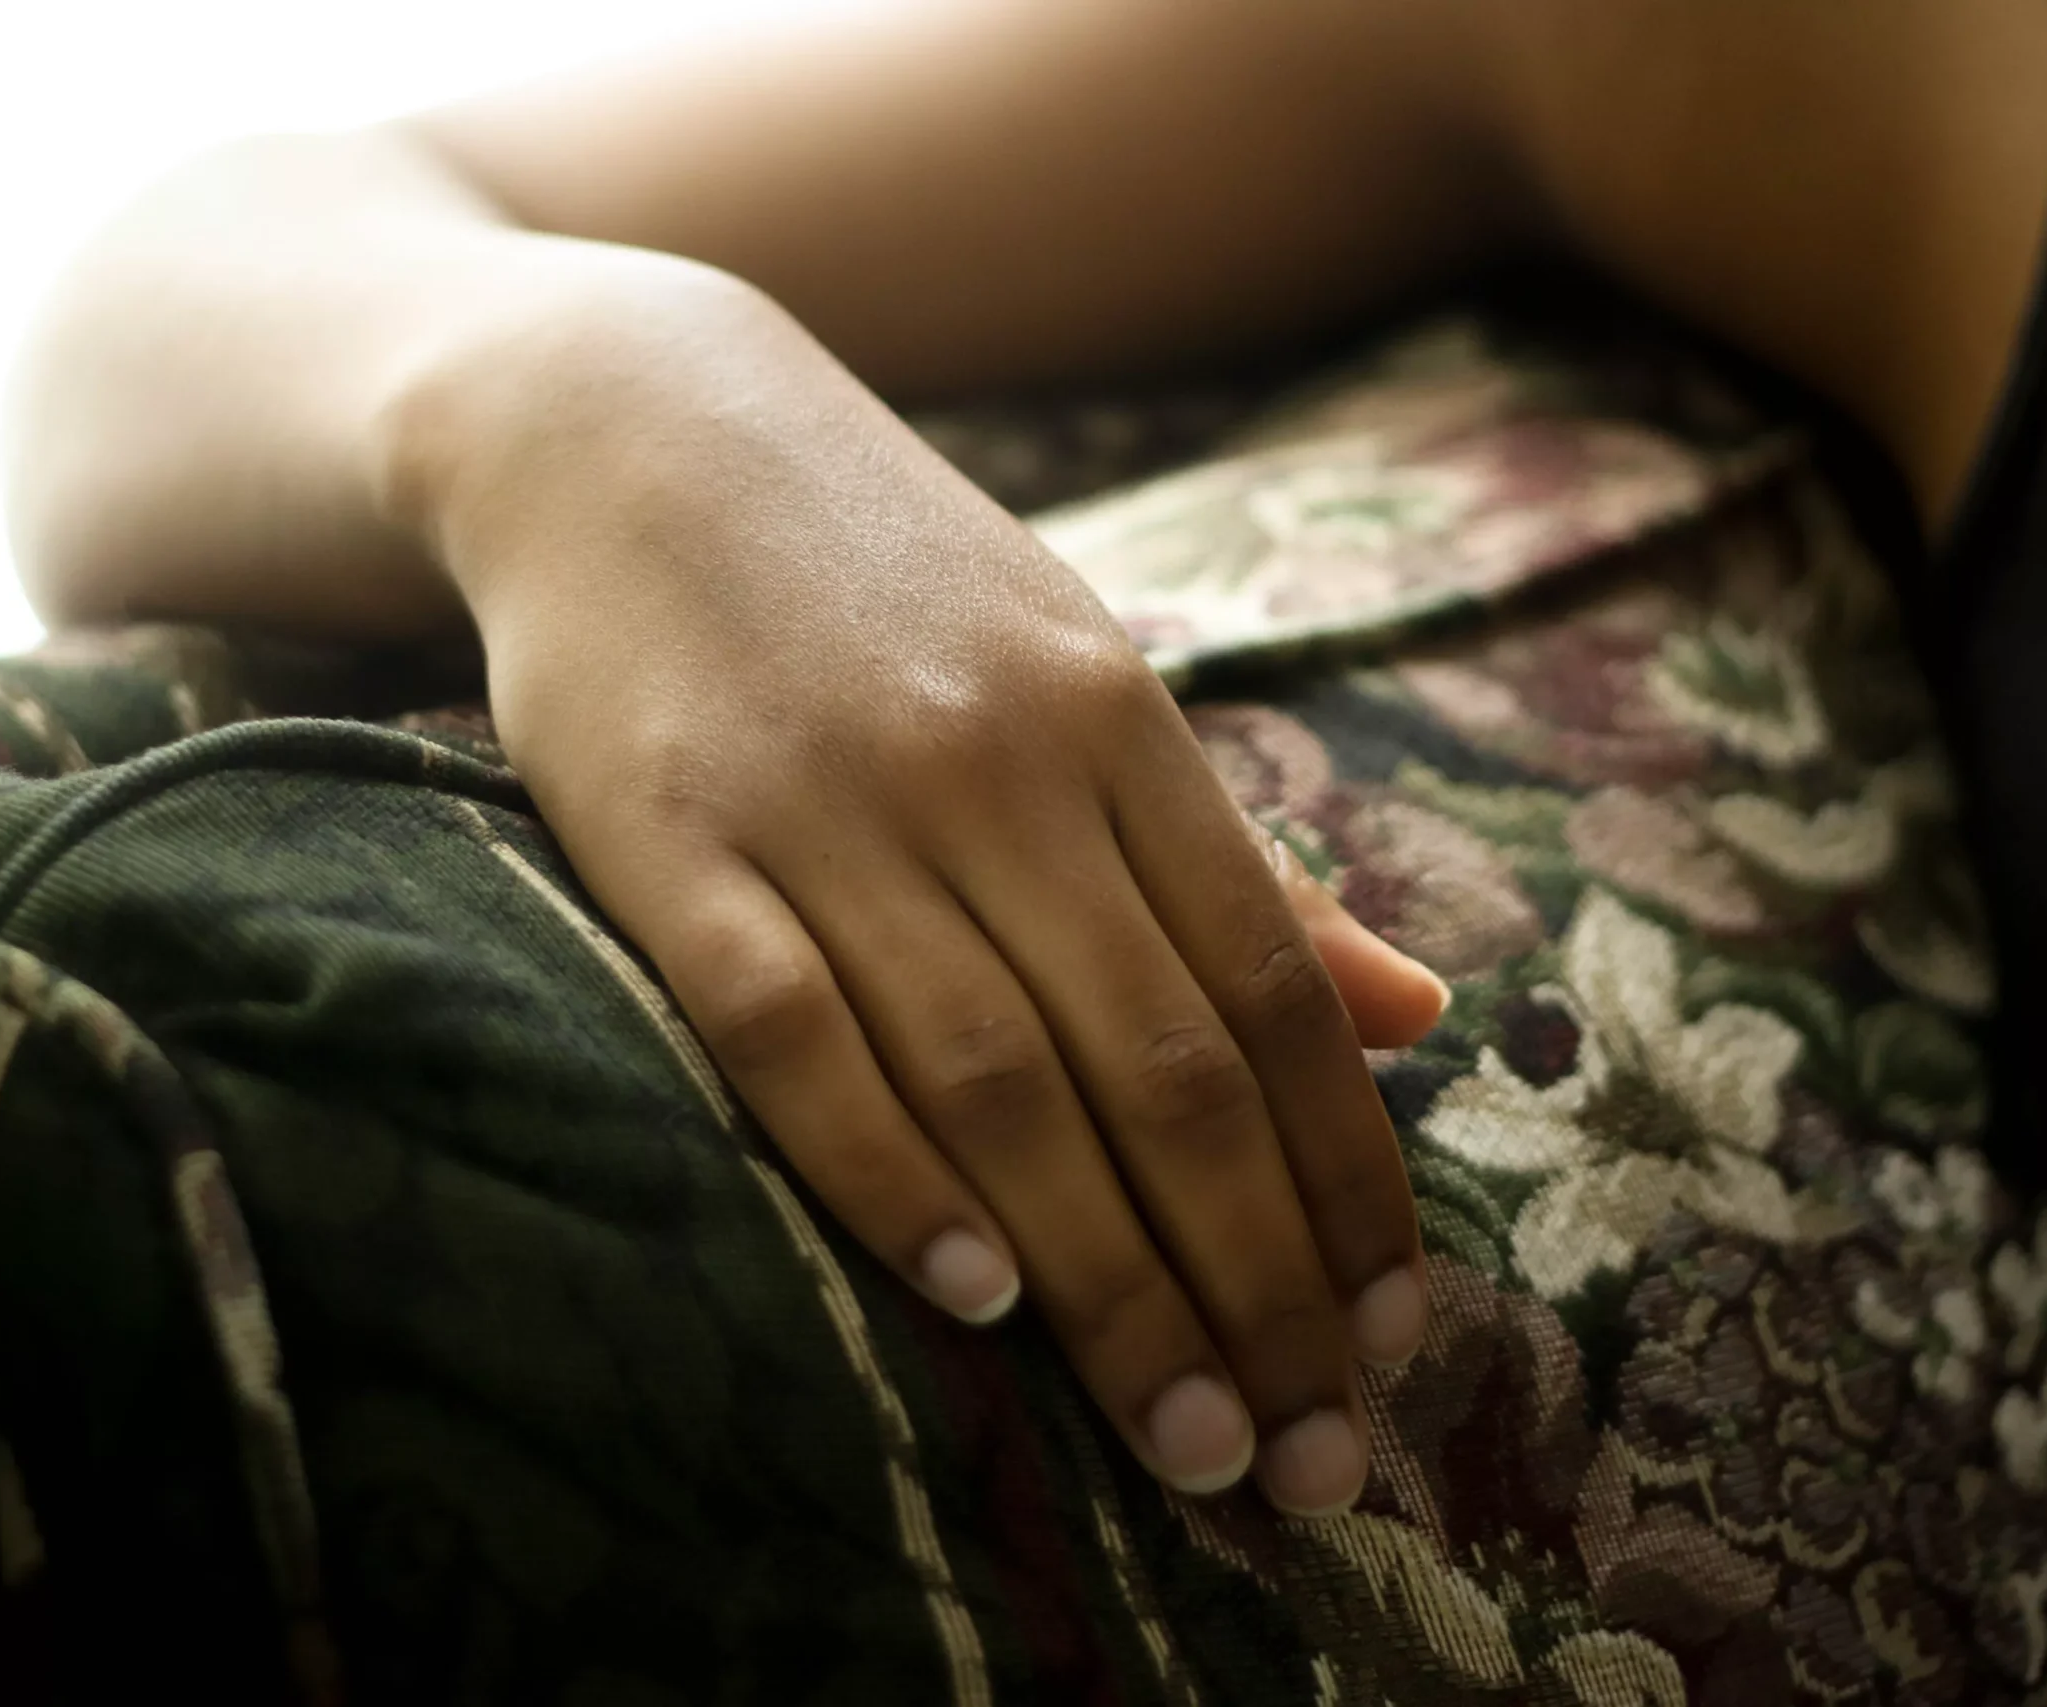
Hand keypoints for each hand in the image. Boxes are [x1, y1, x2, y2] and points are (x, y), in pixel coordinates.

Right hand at [411, 274, 1442, 1515]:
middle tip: (1307, 1461)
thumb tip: (1415, 1015)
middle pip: (1163, 1066)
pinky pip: (792, 1030)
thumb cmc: (883, 580)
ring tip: (1180, 1439)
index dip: (1345, 1180)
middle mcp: (998, 768)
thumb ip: (1238, 859)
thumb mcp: (1086, 675)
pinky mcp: (669, 838)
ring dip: (1108, 1278)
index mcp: (1118, 725)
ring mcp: (831, 803)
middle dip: (1253, 1282)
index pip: (1271, 994)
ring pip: (1001, 1075)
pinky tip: (970, 1293)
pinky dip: (885, 1170)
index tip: (1393, 1339)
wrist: (631, 426)